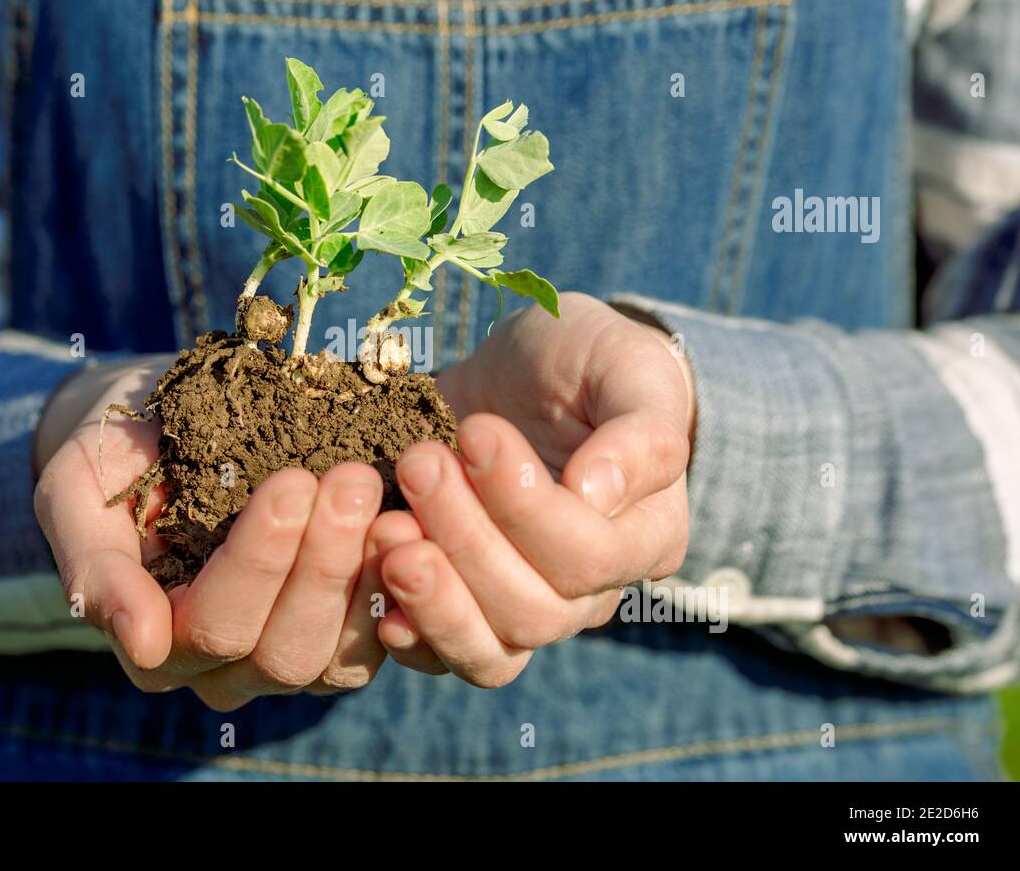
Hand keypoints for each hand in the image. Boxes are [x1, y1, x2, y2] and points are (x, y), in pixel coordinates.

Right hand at [33, 357, 394, 709]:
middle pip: (283, 650)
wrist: (166, 429)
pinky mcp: (341, 634)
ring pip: (337, 656)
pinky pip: (382, 638)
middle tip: (352, 480)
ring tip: (383, 496)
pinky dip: (399, 585)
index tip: (293, 481)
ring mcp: (288, 658)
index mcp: (156, 644)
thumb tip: (140, 641)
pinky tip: (411, 522)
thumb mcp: (77, 492)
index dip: (258, 559)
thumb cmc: (116, 458)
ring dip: (365, 573)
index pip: (214, 624)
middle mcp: (223, 669)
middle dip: (322, 563)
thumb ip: (93, 566)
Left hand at [374, 292, 694, 685]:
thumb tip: (598, 493)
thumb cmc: (588, 361)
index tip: (476, 430)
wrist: (524, 370)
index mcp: (644, 537)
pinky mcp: (464, 607)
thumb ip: (639, 431)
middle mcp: (590, 592)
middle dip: (465, 540)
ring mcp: (524, 607)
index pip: (588, 556)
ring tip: (386, 530)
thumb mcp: (626, 366)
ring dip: (431, 599)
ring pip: (489, 653)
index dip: (525, 505)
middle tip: (418, 464)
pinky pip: (439, 657)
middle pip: (532, 612)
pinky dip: (406, 632)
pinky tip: (375, 579)